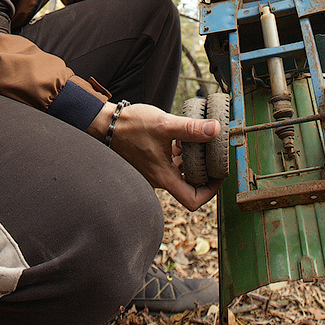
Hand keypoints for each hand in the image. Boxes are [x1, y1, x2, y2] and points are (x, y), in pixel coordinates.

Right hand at [91, 101, 223, 210]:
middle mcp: (158, 179)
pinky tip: (181, 138)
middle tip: (215, 156)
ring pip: (180, 172)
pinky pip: (170, 164)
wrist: (106, 123)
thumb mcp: (164, 125)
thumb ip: (191, 128)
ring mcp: (153, 171)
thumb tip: (215, 129)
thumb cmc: (130, 126)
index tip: (218, 175)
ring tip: (200, 142)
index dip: (211, 191)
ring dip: (192, 160)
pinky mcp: (149, 162)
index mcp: (163, 177)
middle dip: (204, 171)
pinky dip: (180, 154)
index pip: (193, 200)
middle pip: (189, 186)